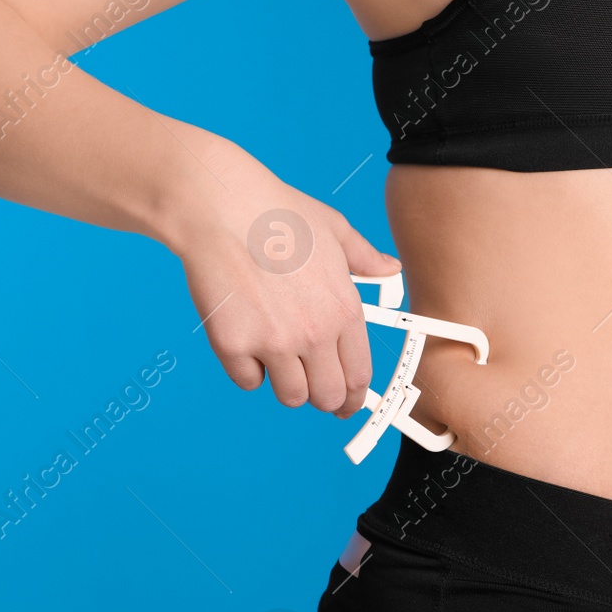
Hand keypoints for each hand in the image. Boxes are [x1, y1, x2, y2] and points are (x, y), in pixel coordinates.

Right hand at [172, 148, 401, 418]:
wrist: (222, 207)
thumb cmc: (276, 213)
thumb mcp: (335, 229)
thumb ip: (365, 257)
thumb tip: (389, 268)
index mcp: (344, 310)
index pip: (358, 375)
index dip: (354, 397)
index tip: (348, 404)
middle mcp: (314, 333)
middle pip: (328, 398)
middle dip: (323, 400)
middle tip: (312, 389)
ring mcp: (273, 342)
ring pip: (290, 396)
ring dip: (286, 385)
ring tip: (277, 360)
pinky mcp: (234, 345)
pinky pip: (247, 380)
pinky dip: (248, 369)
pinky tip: (246, 342)